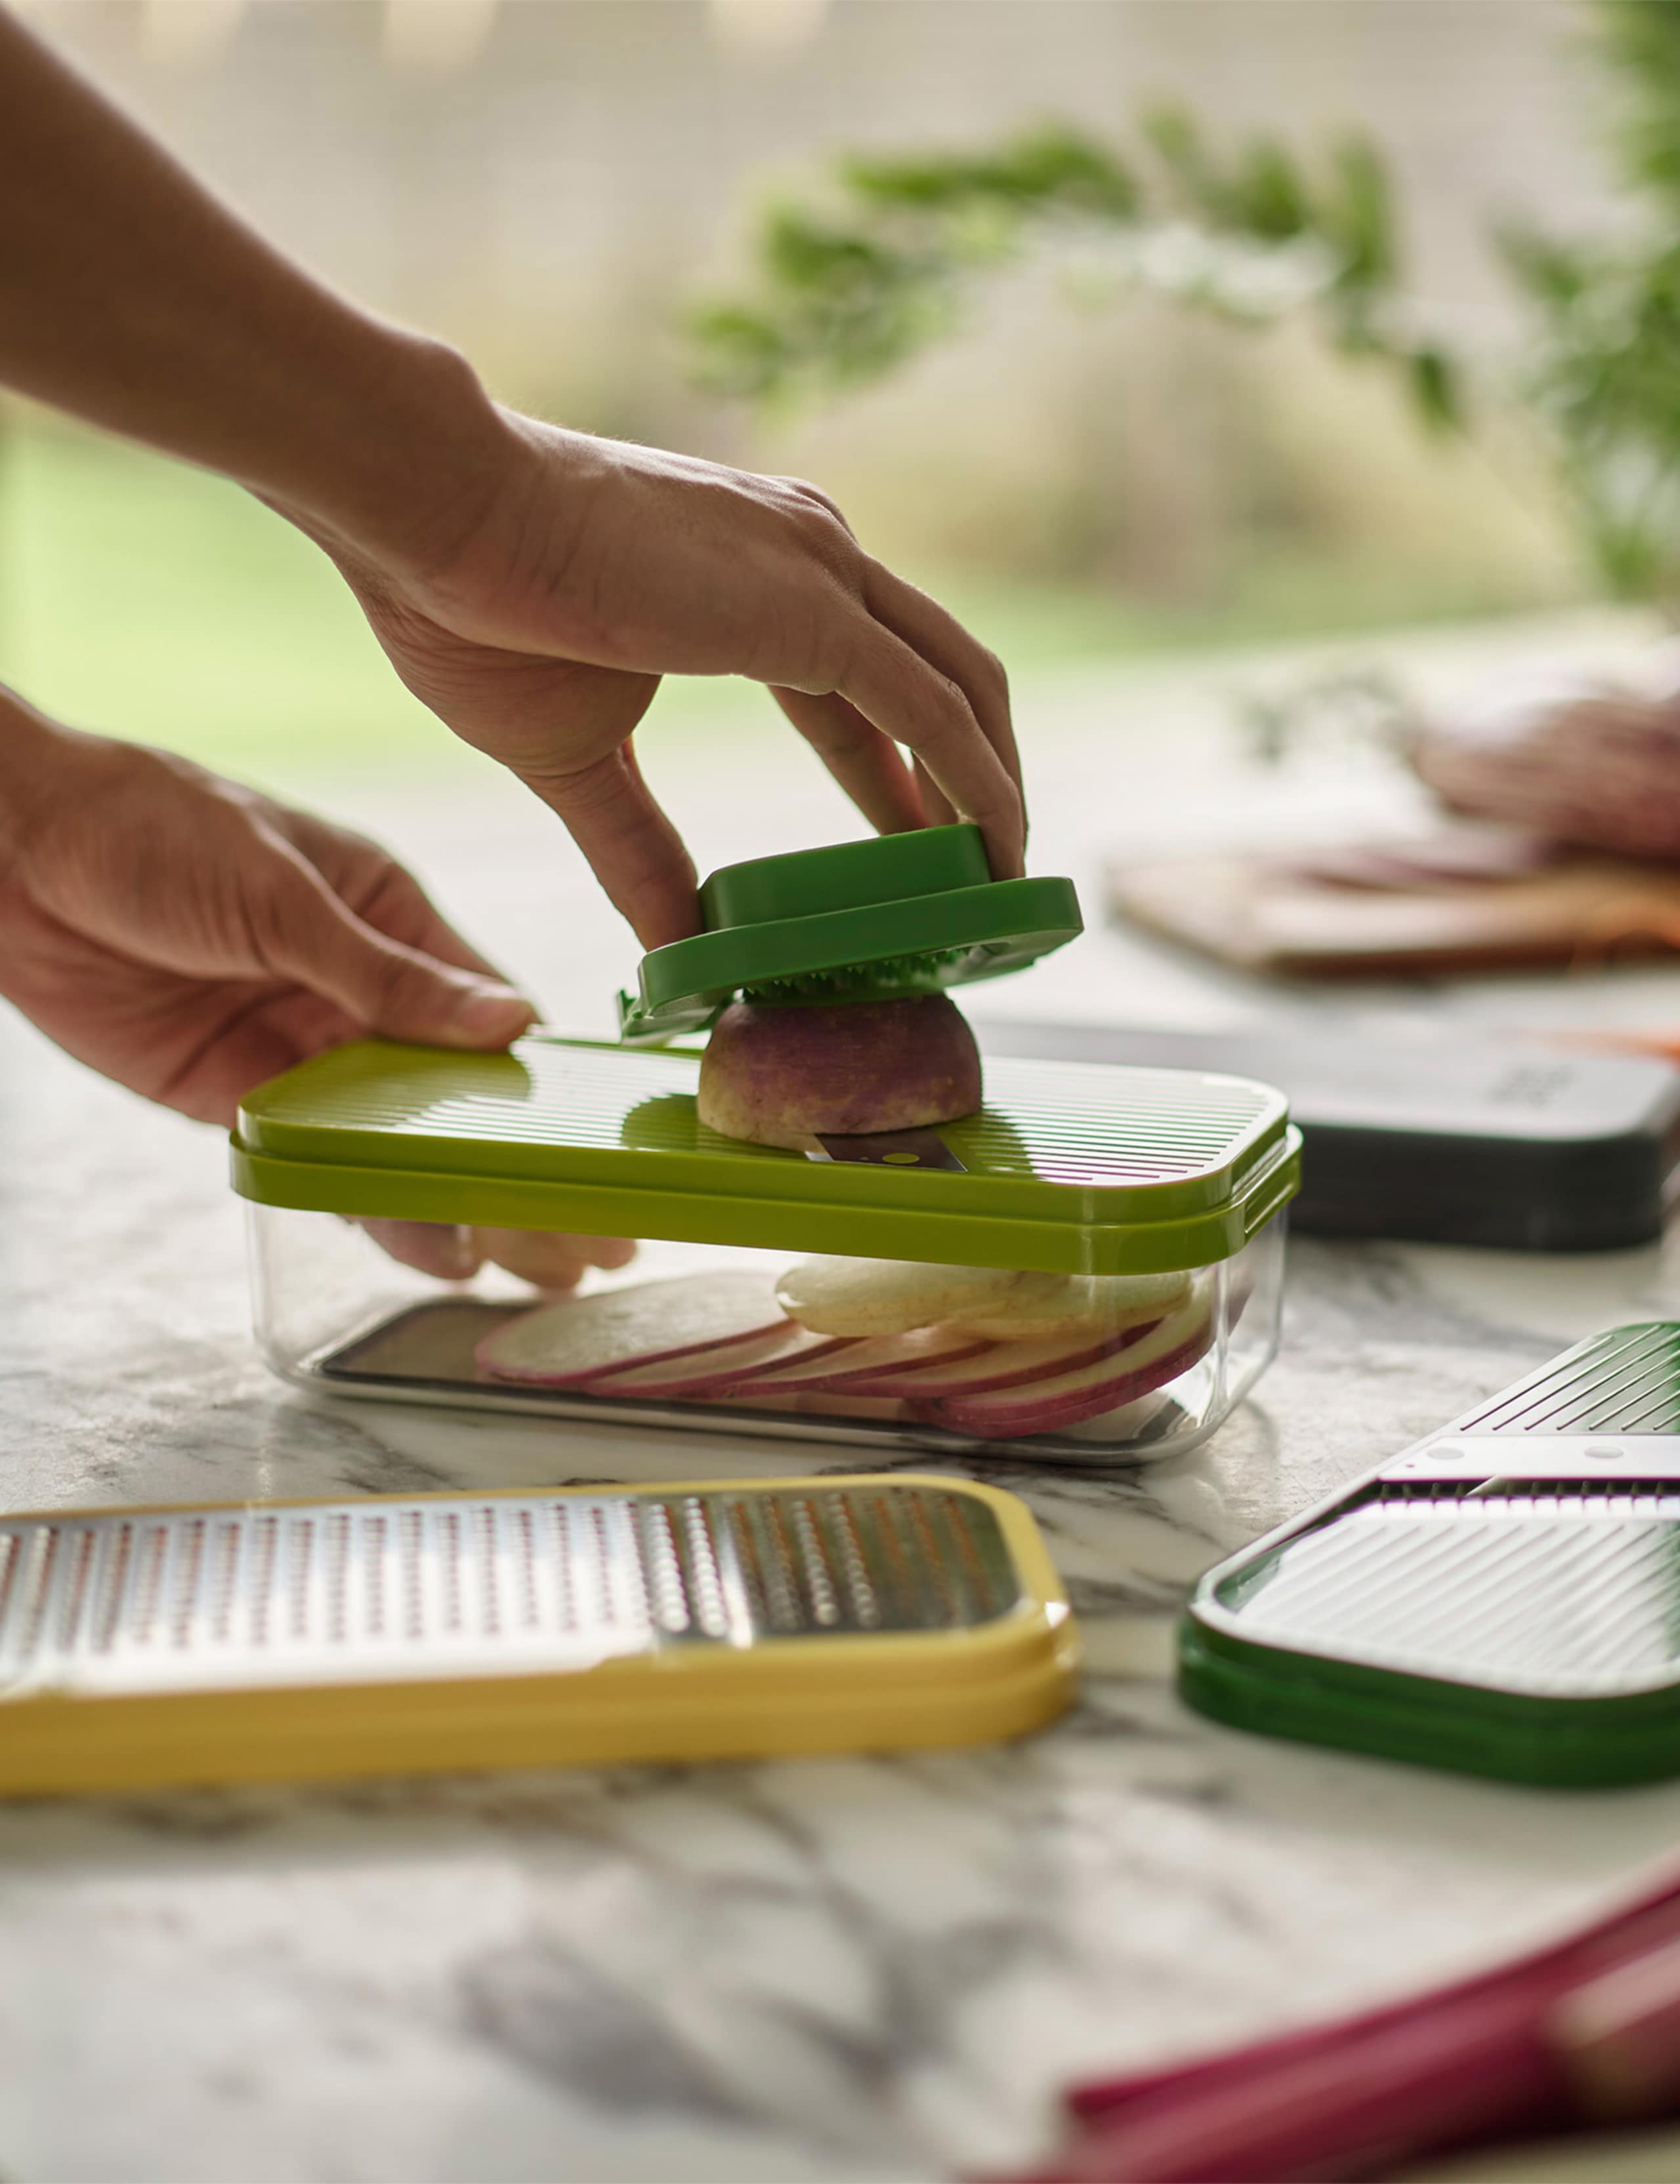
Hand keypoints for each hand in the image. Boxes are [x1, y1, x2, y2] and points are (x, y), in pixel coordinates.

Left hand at [0, 698, 630, 1286]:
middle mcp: (357, 990)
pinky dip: (366, 1204)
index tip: (596, 1150)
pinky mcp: (237, 1095)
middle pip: (454, 1094)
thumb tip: (509, 1024)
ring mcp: (299, 1047)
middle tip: (588, 1243)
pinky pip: (318, 1158)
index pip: (490, 1014)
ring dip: (454, 1201)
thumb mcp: (279, 892)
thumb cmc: (152, 827)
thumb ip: (387, 972)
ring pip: (395, 1139)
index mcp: (391, 917)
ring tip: (524, 1269)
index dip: (543, 1087)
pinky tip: (420, 1247)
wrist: (9, 852)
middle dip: (518, 1166)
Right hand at [315, 419, 1025, 947]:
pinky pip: (930, 707)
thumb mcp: (579, 756)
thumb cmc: (476, 610)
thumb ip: (639, 849)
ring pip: (958, 682)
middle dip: (975, 772)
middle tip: (987, 865)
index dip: (902, 770)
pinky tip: (994, 843)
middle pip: (937, 671)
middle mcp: (809, 552)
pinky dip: (975, 779)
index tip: (927, 841)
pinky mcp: (811, 608)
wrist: (436, 510)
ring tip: (1009, 869)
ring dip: (995, 779)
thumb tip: (669, 946)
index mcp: (757, 572)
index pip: (865, 684)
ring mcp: (819, 569)